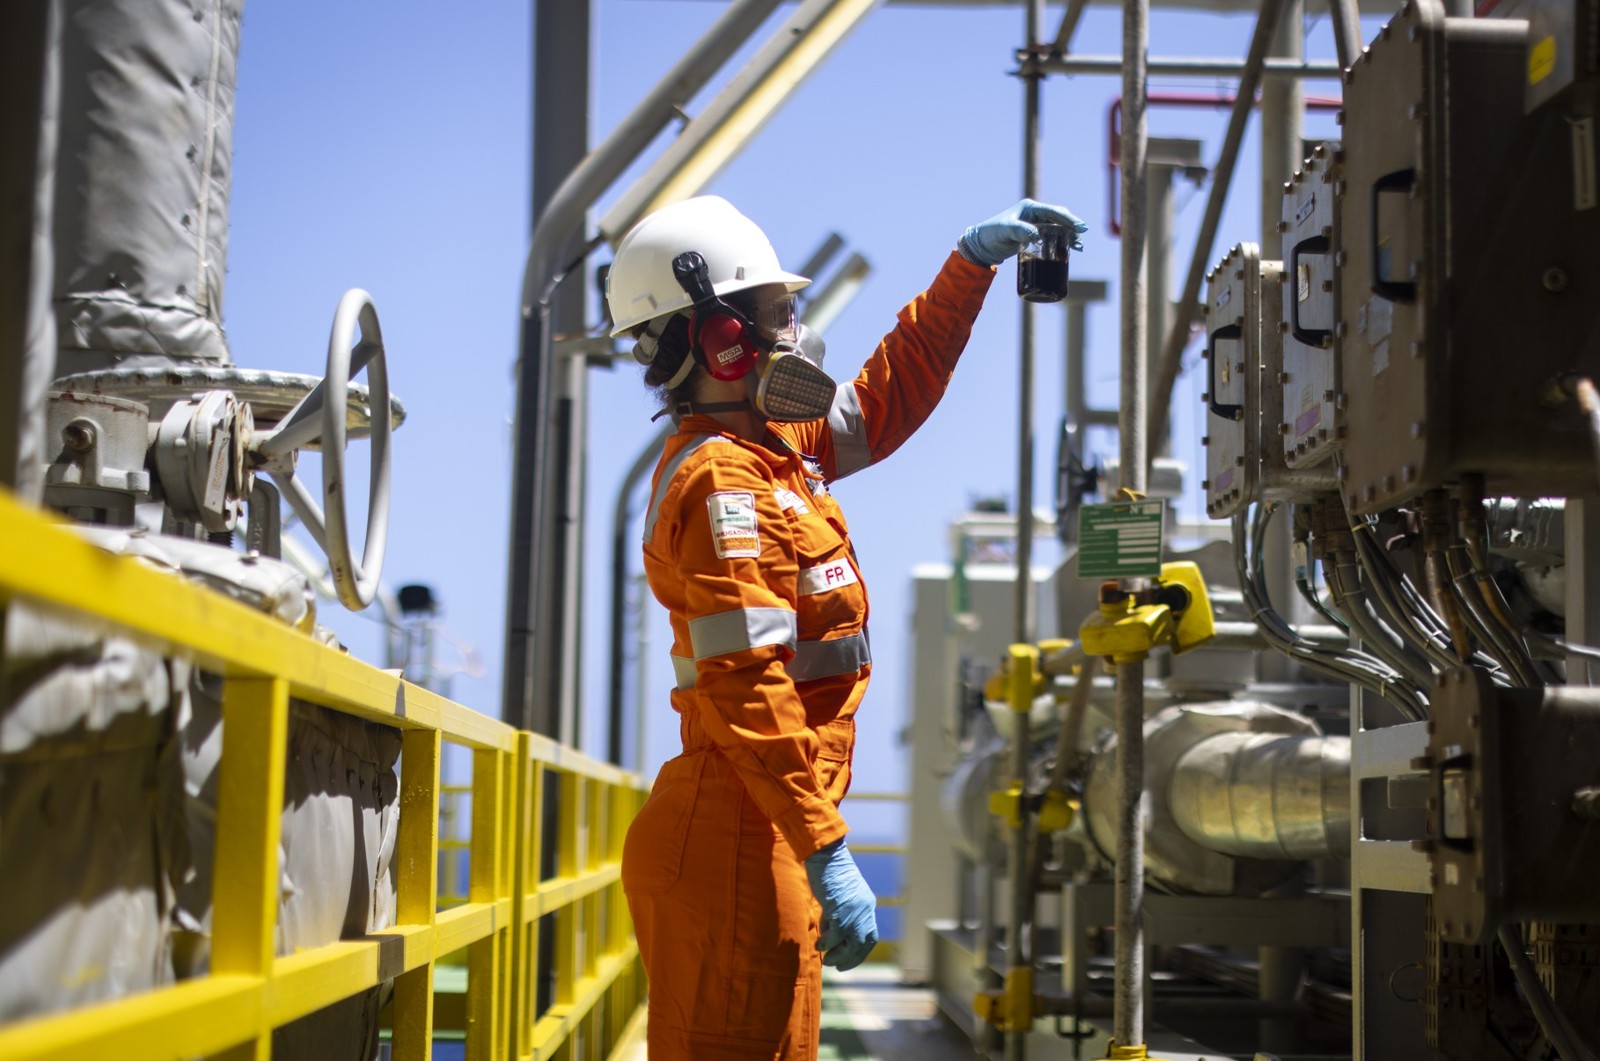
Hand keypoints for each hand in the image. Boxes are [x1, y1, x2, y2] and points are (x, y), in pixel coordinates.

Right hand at [803, 838, 877, 969]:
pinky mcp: (840, 909)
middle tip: (835, 965)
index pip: (870, 936)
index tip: (848, 961)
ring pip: (851, 943)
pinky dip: (827, 943)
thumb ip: (841, 912)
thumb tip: (832, 936)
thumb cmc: (829, 871)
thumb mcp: (840, 894)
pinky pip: (836, 935)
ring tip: (826, 959)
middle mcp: (865, 909)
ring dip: (838, 955)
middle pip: (864, 943)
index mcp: (867, 904)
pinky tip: (819, 945)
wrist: (826, 854)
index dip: (860, 952)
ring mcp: (854, 910)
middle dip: (851, 959)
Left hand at [957, 199, 1087, 266]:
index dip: (1068, 219)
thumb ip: (1020, 230)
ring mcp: (1036, 224)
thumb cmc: (991, 233)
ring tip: (1078, 246)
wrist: (982, 245)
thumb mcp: (1005, 230)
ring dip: (1069, 236)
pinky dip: (1061, 242)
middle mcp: (1035, 213)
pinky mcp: (1035, 235)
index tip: (1080, 227)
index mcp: (1030, 207)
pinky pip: (1052, 237)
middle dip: (1072, 227)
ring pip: (1058, 228)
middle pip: (1059, 218)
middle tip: (1081, 237)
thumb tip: (1037, 235)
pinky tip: (1069, 250)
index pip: (1053, 211)